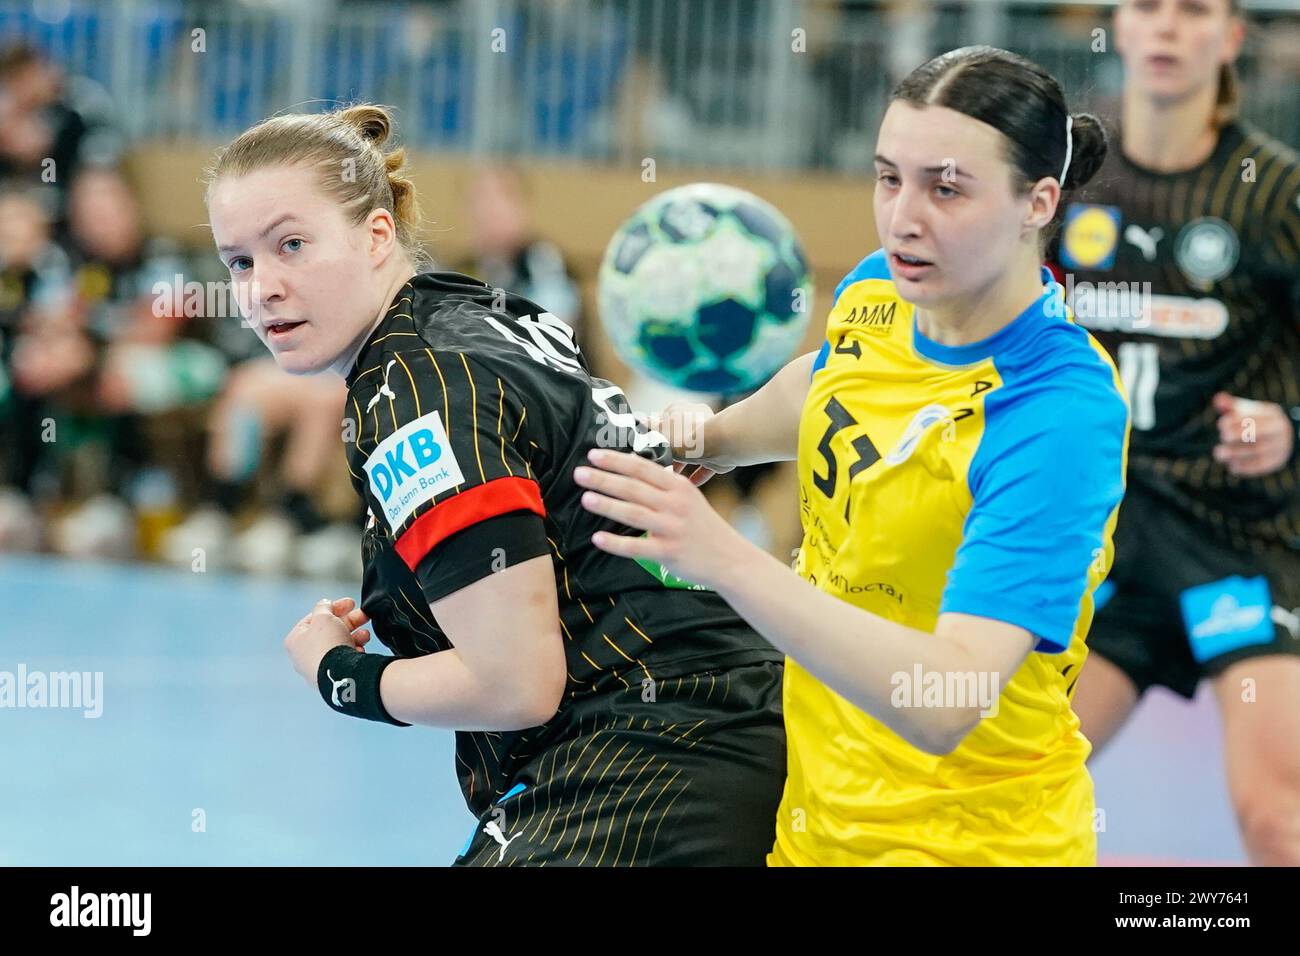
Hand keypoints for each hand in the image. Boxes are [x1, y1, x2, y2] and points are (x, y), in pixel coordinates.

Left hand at [284, 597, 371, 684]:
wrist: (339, 673)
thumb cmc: (327, 645)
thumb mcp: (324, 616)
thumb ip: (324, 607)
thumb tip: (325, 604)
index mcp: (295, 640)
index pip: (314, 618)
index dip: (332, 608)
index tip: (349, 603)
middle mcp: (303, 655)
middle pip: (328, 631)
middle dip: (348, 622)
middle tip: (363, 615)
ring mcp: (317, 667)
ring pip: (338, 645)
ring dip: (354, 636)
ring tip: (365, 634)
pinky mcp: (332, 676)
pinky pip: (344, 659)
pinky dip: (353, 651)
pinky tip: (360, 649)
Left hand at [574, 447, 750, 590]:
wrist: (730, 558)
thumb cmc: (702, 526)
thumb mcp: (688, 497)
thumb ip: (662, 484)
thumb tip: (629, 465)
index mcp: (678, 487)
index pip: (642, 468)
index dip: (616, 460)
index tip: (593, 454)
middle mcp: (675, 505)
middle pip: (634, 488)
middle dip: (604, 479)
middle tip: (579, 473)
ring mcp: (672, 529)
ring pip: (634, 513)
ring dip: (607, 505)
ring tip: (585, 498)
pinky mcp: (669, 552)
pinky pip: (638, 547)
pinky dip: (616, 543)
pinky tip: (597, 538)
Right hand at [643, 400, 732, 486]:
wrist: (717, 444)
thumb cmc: (686, 435)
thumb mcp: (658, 432)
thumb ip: (647, 428)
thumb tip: (638, 420)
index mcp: (678, 410)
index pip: (661, 421)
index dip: (653, 435)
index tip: (647, 448)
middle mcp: (694, 419)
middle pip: (676, 437)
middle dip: (668, 453)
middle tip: (659, 466)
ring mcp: (708, 435)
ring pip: (691, 452)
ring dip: (682, 464)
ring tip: (672, 477)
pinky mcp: (718, 451)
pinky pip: (706, 465)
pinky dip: (698, 474)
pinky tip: (691, 482)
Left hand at [1211, 392, 1294, 477]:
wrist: (1280, 438)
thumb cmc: (1256, 421)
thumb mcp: (1247, 411)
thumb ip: (1232, 406)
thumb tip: (1218, 399)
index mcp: (1273, 416)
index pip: (1255, 417)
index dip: (1237, 421)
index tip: (1221, 424)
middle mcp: (1280, 431)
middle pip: (1258, 433)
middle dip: (1238, 435)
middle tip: (1223, 436)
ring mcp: (1280, 447)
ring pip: (1258, 451)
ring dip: (1236, 453)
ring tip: (1218, 453)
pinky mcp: (1276, 462)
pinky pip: (1261, 466)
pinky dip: (1245, 467)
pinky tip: (1231, 466)